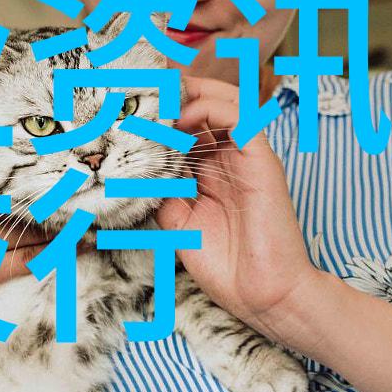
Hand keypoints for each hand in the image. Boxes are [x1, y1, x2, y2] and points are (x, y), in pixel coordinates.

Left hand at [154, 74, 326, 344]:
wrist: (263, 296)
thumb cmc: (227, 267)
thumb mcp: (177, 225)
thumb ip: (162, 193)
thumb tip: (138, 170)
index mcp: (212, 171)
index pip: (187, 125)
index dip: (161, 113)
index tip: (128, 113)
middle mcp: (230, 158)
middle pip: (205, 104)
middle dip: (172, 94)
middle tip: (141, 95)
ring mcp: (247, 156)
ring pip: (225, 99)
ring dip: (189, 94)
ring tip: (159, 101)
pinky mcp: (262, 160)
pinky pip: (240, 116)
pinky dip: (208, 108)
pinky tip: (181, 120)